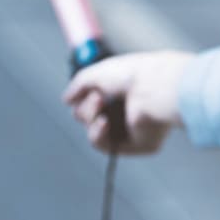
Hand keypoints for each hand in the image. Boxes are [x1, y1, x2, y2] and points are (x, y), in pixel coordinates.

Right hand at [62, 51, 191, 154]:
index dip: (84, 97)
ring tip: (100, 104)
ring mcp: (134, 128)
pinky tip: (103, 122)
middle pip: (90, 117)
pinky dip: (97, 134)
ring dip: (89, 118)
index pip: (95, 100)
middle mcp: (130, 110)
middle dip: (86, 107)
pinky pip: (106, 146)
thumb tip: (66, 99)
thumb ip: (79, 85)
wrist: (153, 86)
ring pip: (94, 132)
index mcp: (124, 91)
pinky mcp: (139, 144)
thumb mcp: (96, 73)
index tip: (84, 88)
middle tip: (98, 96)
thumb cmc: (132, 74)